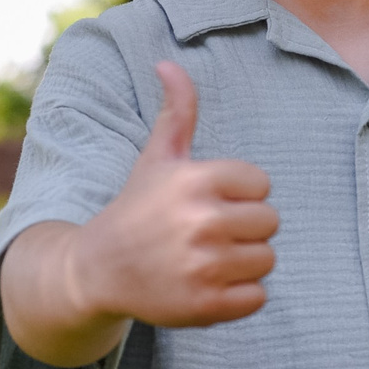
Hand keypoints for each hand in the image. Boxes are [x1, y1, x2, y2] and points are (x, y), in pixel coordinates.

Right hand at [66, 59, 278, 328]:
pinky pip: (258, 297)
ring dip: (243, 262)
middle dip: (244, 229)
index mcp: (196, 180)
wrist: (98, 270)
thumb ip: (176, 111)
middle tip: (207, 234)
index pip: (261, 184)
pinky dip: (239, 296)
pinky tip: (207, 285)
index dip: (238, 194)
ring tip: (206, 259)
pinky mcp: (206, 306)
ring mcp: (204, 267)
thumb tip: (169, 62)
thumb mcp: (156, 158)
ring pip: (266, 259)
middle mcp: (201, 222)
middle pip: (270, 222)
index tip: (206, 202)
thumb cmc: (137, 209)